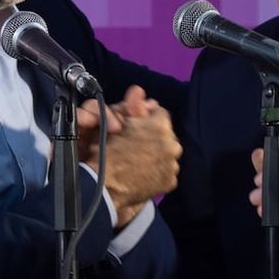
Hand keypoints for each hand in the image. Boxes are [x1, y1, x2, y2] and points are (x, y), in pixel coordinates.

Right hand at [81, 86, 180, 226]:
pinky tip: (142, 172)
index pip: (159, 113)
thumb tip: (138, 90)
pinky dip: (157, 171)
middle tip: (136, 143)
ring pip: (166, 152)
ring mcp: (172, 165)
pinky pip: (166, 171)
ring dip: (156, 153)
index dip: (146, 118)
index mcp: (161, 125)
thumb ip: (133, 106)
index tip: (136, 125)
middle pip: (165, 134)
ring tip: (138, 159)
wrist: (105, 187)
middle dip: (153, 136)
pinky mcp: (170, 181)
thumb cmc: (108, 152)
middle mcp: (172, 144)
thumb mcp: (119, 124)